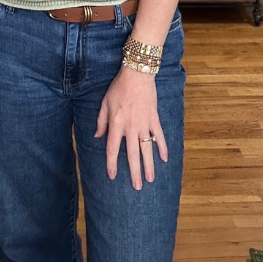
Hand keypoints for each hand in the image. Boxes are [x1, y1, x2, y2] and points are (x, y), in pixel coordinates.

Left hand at [95, 65, 167, 189]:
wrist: (137, 74)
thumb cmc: (118, 87)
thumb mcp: (105, 103)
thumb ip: (101, 121)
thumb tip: (97, 136)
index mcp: (117, 123)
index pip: (113, 149)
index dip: (112, 164)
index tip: (112, 176)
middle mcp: (131, 127)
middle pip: (132, 154)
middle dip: (134, 172)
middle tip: (137, 187)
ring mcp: (144, 123)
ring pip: (147, 149)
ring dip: (149, 165)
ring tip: (150, 179)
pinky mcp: (154, 118)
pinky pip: (159, 135)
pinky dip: (163, 147)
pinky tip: (165, 159)